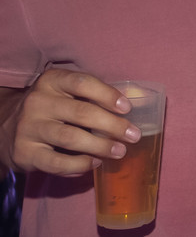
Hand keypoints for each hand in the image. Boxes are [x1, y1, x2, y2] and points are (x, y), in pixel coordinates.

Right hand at [0, 69, 137, 175]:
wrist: (7, 129)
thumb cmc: (51, 108)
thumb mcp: (65, 94)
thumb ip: (91, 97)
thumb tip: (128, 111)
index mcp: (52, 81)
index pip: (83, 83)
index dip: (108, 95)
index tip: (127, 108)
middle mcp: (38, 101)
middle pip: (82, 112)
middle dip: (113, 125)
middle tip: (133, 135)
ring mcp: (29, 127)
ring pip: (71, 138)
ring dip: (100, 146)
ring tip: (120, 151)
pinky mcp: (24, 152)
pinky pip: (56, 162)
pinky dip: (79, 165)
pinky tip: (94, 163)